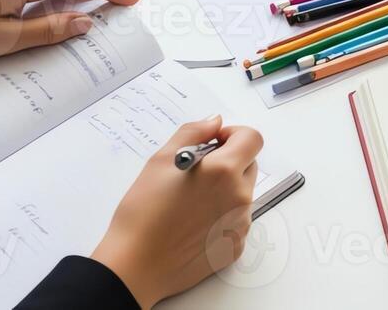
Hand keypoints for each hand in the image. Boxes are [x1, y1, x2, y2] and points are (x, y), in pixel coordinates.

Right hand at [92, 117, 264, 308]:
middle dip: (229, 162)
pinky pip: (236, 220)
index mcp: (224, 171)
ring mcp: (241, 224)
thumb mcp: (160, 161)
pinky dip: (221, 216)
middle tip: (197, 174)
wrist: (135, 265)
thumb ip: (192, 133)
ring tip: (190, 203)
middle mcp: (240, 196)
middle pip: (249, 165)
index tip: (213, 144)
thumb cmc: (142, 213)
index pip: (252, 138)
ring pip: (242, 193)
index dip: (234, 135)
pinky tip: (193, 225)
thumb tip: (216, 122)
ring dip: (225, 190)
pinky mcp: (236, 246)